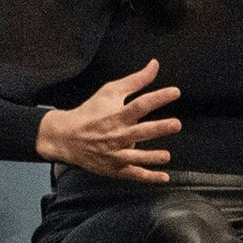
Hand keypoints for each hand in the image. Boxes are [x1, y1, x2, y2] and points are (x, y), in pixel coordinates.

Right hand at [35, 59, 179, 182]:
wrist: (66, 137)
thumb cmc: (91, 112)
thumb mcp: (110, 92)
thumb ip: (136, 80)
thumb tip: (155, 65)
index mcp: (116, 115)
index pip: (139, 105)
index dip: (157, 98)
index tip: (175, 92)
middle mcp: (116, 135)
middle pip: (139, 132)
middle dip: (158, 128)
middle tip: (176, 124)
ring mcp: (114, 154)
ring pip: (135, 157)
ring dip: (151, 157)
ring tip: (166, 156)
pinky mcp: (114, 168)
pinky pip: (133, 174)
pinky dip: (148, 177)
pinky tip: (164, 177)